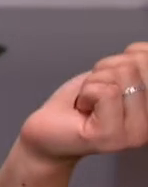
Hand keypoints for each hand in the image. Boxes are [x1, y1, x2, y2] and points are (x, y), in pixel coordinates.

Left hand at [17, 42, 147, 163]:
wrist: (48, 132)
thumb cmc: (80, 103)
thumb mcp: (114, 76)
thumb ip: (135, 64)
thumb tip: (142, 50)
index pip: (147, 58)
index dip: (122, 59)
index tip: (110, 80)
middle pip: (135, 65)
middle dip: (105, 71)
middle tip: (95, 92)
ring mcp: (135, 133)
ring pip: (121, 76)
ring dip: (93, 82)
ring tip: (89, 101)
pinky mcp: (112, 136)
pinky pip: (106, 91)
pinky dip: (86, 92)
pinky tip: (84, 109)